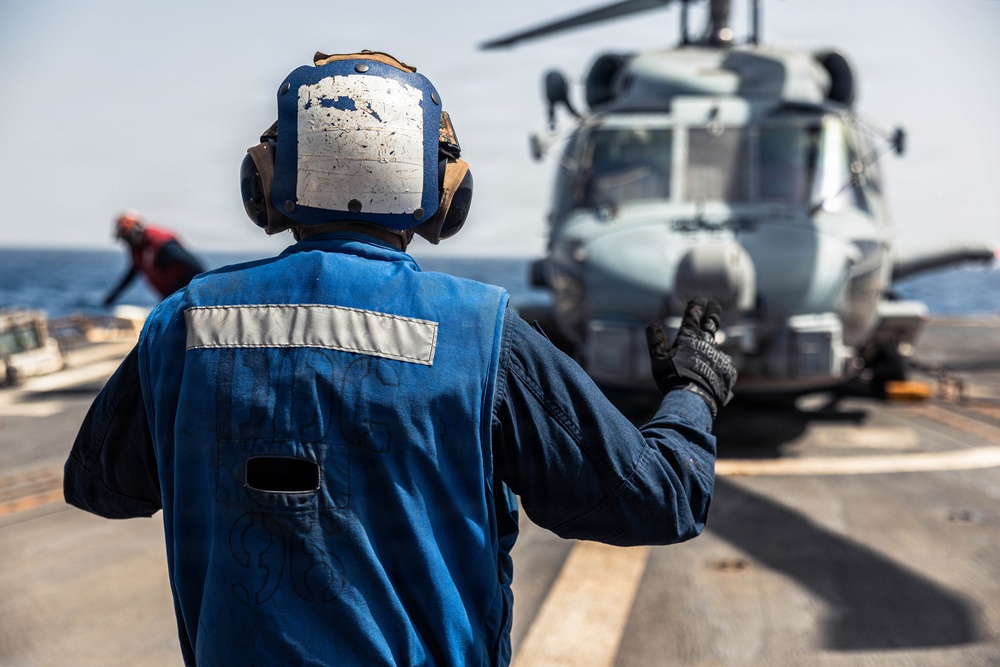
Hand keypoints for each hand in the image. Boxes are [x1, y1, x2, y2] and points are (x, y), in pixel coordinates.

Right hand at [645, 297, 736, 417]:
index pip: (694, 316)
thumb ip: (656, 342)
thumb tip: (651, 325)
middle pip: (711, 323)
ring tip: (706, 353)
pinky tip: (713, 374)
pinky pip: (723, 365)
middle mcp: (706, 343)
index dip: (697, 306)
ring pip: (715, 346)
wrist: (693, 400)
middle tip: (714, 305)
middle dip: (712, 312)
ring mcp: (719, 356)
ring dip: (710, 346)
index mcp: (689, 339)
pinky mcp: (728, 370)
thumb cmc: (672, 380)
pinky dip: (718, 366)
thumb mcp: (658, 361)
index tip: (700, 298)